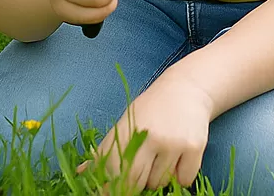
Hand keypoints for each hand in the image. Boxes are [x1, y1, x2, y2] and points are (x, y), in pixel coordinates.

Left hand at [79, 73, 211, 191]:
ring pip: (159, 183)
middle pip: (134, 182)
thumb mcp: (127, 122)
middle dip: (135, 184)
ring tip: (162, 155)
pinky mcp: (193, 147)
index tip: (112, 190)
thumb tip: (81, 173)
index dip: (110, 187)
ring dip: (159, 177)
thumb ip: (105, 150)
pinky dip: (181, 175)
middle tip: (142, 170)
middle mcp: (148, 135)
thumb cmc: (151, 110)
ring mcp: (172, 141)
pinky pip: (184, 181)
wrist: (187, 88)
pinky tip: (180, 156)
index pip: (111, 171)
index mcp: (127, 128)